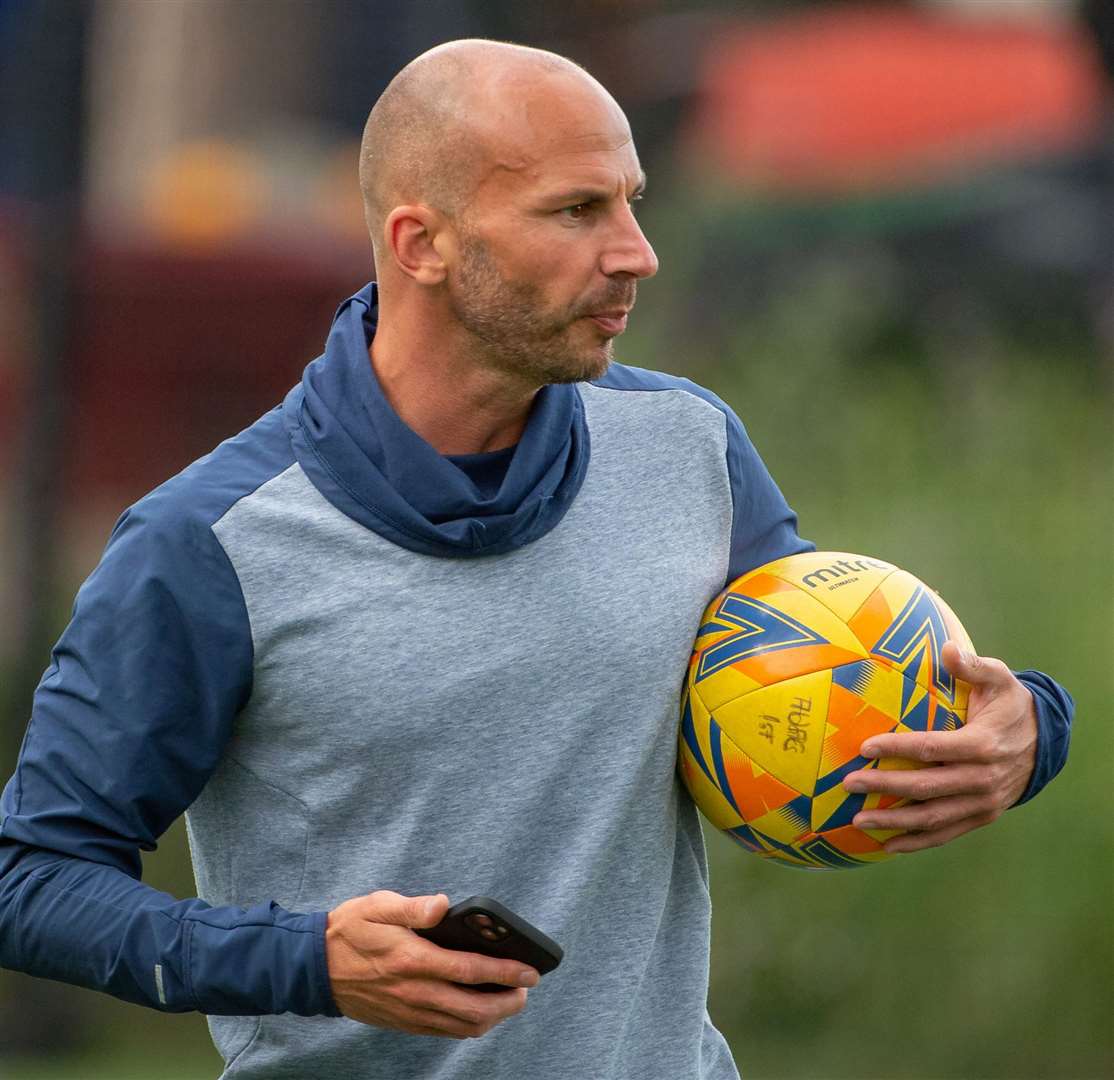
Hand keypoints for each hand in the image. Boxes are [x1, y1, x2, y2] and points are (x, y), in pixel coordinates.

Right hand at [326, 890, 538, 1037]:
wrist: (314, 968)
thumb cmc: (350, 930)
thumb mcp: (379, 905)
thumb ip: (414, 907)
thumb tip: (444, 904)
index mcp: (413, 959)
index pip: (470, 970)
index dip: (506, 972)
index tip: (530, 971)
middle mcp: (415, 991)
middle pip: (474, 1008)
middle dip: (508, 1002)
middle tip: (526, 990)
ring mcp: (410, 1012)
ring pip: (462, 1026)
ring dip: (492, 1018)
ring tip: (508, 1001)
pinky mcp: (404, 1022)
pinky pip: (444, 1031)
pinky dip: (468, 1025)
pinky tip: (478, 1012)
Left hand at [842, 641, 1037, 852]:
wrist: (1046, 741)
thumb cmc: (1010, 704)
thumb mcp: (999, 678)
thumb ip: (972, 665)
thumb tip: (948, 648)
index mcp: (983, 744)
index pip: (932, 748)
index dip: (897, 748)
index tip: (864, 747)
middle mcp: (983, 778)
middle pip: (926, 786)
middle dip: (884, 786)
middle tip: (849, 783)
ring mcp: (983, 802)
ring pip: (933, 816)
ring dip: (894, 822)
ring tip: (858, 820)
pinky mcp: (983, 816)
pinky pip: (946, 832)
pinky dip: (917, 841)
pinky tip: (887, 845)